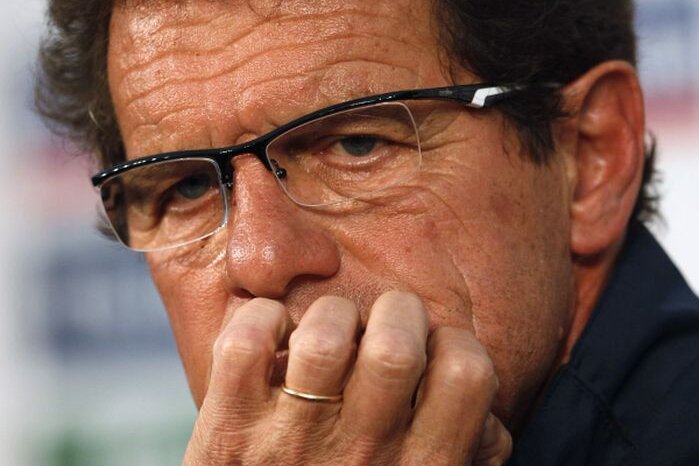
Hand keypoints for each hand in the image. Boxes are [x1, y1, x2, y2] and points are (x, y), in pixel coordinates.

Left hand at [183, 291, 511, 464]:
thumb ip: (465, 455)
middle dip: (397, 313)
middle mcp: (361, 455)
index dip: (455, 343)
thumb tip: (486, 418)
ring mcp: (290, 442)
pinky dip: (260, 320)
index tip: (432, 350)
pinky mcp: (229, 431)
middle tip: (382, 327)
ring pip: (323, 338)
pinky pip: (245, 344)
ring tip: (330, 334)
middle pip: (395, 346)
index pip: (467, 375)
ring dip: (332, 316)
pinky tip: (276, 339)